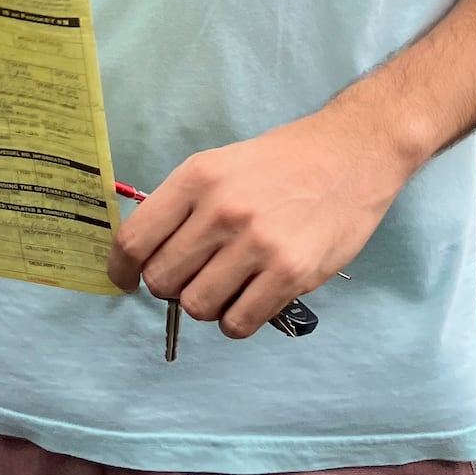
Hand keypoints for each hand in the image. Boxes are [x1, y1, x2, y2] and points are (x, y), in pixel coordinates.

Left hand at [106, 104, 412, 338]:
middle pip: (162, 280)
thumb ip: (186, 205)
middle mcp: (221, 209)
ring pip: (197, 307)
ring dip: (208, 305)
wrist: (353, 151)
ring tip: (230, 285)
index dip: (122, 269)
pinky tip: (251, 299)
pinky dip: (237, 321)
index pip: (135, 239)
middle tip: (196, 276)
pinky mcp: (290, 272)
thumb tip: (148, 254)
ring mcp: (256, 243)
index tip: (127, 280)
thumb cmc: (286, 160)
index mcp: (198, 177)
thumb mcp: (224, 164)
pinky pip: (238, 323)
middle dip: (172, 286)